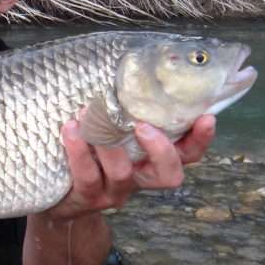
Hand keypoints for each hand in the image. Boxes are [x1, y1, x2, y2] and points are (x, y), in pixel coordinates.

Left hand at [44, 113, 216, 220]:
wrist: (58, 196)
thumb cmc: (91, 150)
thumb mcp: (113, 130)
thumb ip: (128, 110)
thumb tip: (137, 67)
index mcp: (152, 161)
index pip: (188, 154)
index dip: (200, 139)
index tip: (206, 117)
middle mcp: (139, 179)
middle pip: (169, 175)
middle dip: (161, 150)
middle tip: (143, 125)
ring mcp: (114, 192)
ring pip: (122, 173)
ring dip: (107, 142)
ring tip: (88, 112)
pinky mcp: (87, 198)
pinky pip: (87, 176)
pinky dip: (78, 150)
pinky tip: (71, 128)